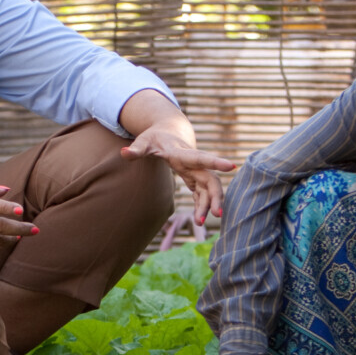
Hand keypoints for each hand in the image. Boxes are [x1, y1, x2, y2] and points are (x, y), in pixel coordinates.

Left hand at [121, 122, 236, 225]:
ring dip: (207, 205)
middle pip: (210, 179)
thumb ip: (136, 149)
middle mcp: (193, 163)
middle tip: (217, 214)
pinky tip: (199, 219)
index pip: (200, 158)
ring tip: (201, 222)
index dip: (215, 162)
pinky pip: (202, 194)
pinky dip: (201, 205)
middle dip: (216, 196)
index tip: (231, 166)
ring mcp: (196, 171)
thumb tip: (123, 153)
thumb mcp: (143, 141)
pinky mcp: (194, 178)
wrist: (168, 132)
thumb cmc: (154, 137)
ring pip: (208, 189)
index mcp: (182, 153)